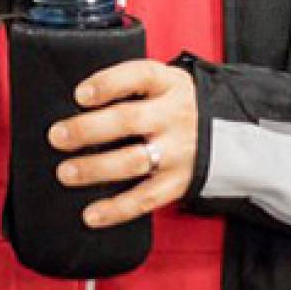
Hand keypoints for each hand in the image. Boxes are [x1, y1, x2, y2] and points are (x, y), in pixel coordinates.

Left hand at [47, 60, 197, 228]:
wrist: (232, 133)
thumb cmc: (180, 106)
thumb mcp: (165, 83)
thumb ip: (129, 87)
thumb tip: (79, 103)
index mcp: (169, 85)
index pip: (139, 76)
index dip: (108, 84)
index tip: (80, 95)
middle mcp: (173, 116)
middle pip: (128, 120)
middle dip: (88, 129)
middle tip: (58, 136)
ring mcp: (177, 151)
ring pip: (133, 161)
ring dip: (96, 169)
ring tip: (67, 172)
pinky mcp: (178, 182)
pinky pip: (145, 198)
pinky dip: (116, 209)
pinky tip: (92, 213)